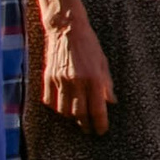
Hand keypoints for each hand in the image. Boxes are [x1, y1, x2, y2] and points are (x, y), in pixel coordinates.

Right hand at [41, 5, 114, 134]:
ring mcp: (60, 81)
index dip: (100, 124)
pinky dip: (56, 107)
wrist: (66, 28)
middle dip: (85, 125)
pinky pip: (50, 101)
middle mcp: (76, 82)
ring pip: (63, 110)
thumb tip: (111, 102)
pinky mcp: (47, 78)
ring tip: (77, 119)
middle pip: (79, 114)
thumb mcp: (103, 62)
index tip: (101, 131)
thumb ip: (107, 84)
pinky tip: (62, 107)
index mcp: (93, 78)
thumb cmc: (88, 44)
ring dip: (70, 118)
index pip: (97, 110)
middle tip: (88, 130)